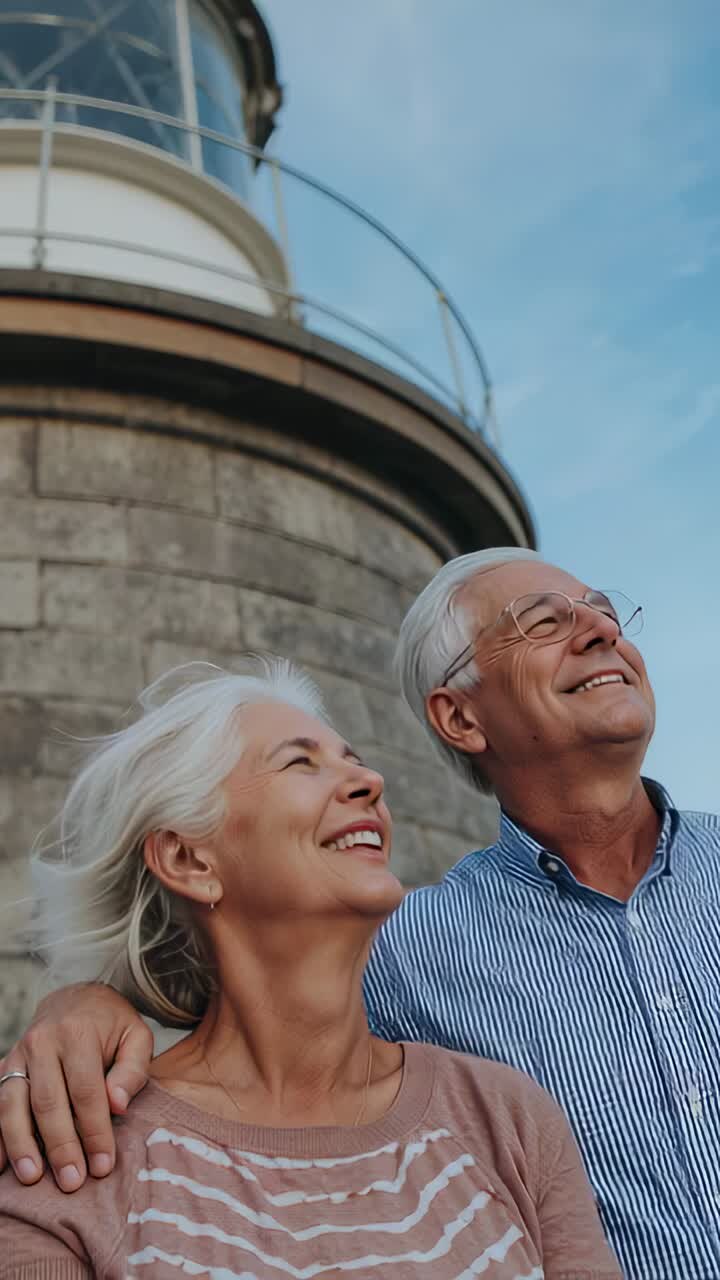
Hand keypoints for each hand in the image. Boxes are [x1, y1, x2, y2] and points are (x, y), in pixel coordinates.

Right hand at [0, 984, 151, 1192]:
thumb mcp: (136, 1036)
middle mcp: (43, 1041)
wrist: (76, 997)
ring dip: (21, 1144)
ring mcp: (19, 1053)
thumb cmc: (111, 1024)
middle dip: (59, 1146)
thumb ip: (132, 1070)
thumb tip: (117, 1106)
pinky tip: (0, 1165)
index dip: (94, 1131)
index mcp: (78, 1032)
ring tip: (32, 1178)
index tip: (103, 1165)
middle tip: (72, 1182)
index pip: (86, 1091)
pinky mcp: (6, 1065)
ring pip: (13, 1103)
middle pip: (48, 1102)